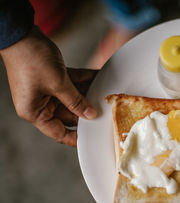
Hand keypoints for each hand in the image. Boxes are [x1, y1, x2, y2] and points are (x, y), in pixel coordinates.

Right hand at [0, 26, 97, 146]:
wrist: (21, 33)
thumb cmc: (30, 59)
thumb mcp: (58, 84)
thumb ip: (76, 101)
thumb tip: (90, 114)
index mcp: (34, 112)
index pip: (58, 132)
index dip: (76, 138)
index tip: (92, 139)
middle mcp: (40, 103)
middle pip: (69, 114)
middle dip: (87, 111)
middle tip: (105, 112)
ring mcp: (47, 90)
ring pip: (73, 98)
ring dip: (88, 94)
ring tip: (105, 94)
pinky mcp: (53, 77)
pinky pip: (72, 83)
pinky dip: (85, 80)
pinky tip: (99, 78)